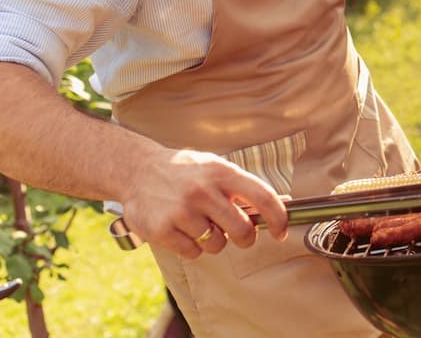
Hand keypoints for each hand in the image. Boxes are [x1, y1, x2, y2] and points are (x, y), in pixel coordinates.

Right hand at [119, 148, 288, 259]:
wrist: (138, 170)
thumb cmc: (186, 172)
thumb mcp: (216, 168)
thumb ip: (245, 187)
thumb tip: (283, 203)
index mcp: (222, 172)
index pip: (262, 197)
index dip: (278, 218)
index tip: (282, 232)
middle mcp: (203, 191)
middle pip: (242, 229)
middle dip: (245, 238)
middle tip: (239, 235)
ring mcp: (181, 211)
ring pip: (217, 244)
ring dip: (214, 240)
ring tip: (200, 223)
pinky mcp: (162, 230)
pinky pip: (194, 252)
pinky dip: (193, 247)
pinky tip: (183, 229)